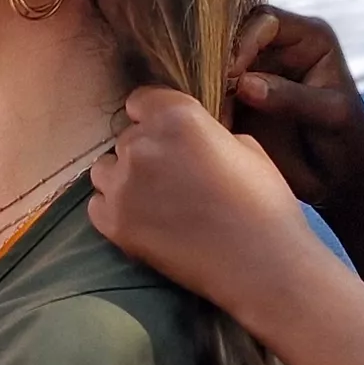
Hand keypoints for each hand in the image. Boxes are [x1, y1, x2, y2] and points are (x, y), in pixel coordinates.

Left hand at [91, 85, 326, 321]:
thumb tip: (188, 136)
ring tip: (156, 201)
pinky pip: (98, 205)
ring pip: (106, 169)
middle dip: (146, 151)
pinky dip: (116, 210)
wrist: (261, 264)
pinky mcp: (114, 223)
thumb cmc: (264, 203)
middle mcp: (142, 144)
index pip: (141, 101)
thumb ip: (204, 131)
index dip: (154, 117)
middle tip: (172, 178)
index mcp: (177, 116)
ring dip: (125, 179)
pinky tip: (146, 222)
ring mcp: (123, 185)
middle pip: (126, 138)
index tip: (166, 135)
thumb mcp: (244, 146)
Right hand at [223, 8, 363, 211]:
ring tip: (215, 112)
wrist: (342, 181)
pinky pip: (215, 93)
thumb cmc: (350, 141)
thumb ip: (290, 97)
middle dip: (220, 61)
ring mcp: (257, 73)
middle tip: (214, 92)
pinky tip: (213, 123)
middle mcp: (279, 48)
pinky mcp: (241, 100)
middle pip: (233, 36)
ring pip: (219, 64)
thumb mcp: (331, 115)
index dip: (244, 40)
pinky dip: (210, 105)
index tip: (234, 73)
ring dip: (211, 85)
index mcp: (308, 38)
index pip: (266, 20)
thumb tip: (244, 84)